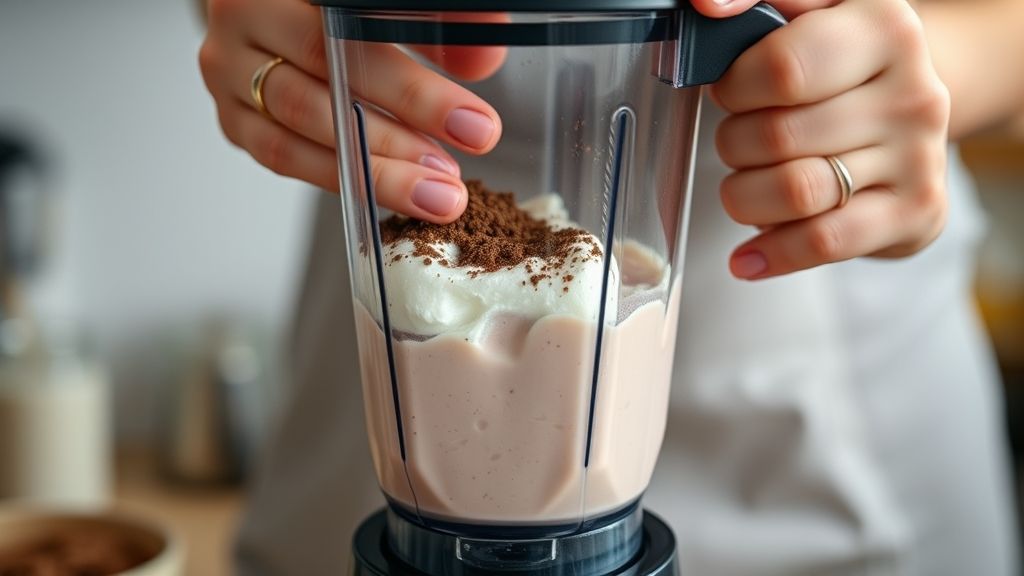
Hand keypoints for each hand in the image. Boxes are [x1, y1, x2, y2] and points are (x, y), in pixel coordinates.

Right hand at [199, 0, 504, 222]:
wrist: (284, 8)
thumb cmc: (341, 7)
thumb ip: (439, 17)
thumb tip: (484, 60)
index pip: (349, 26)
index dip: (413, 83)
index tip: (473, 121)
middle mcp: (245, 15)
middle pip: (323, 75)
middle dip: (398, 132)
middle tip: (454, 171)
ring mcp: (230, 68)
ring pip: (298, 125)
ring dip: (372, 167)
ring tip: (433, 192)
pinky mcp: (233, 116)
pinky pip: (282, 156)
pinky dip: (340, 178)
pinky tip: (392, 194)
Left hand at [691, 0, 950, 279]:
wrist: (911, 107)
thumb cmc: (840, 64)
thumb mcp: (810, 14)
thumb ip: (756, 0)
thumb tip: (706, 4)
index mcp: (884, 29)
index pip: (781, 70)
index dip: (735, 88)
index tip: (732, 90)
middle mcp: (912, 93)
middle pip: (778, 137)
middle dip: (734, 145)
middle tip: (741, 139)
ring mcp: (918, 157)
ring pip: (796, 192)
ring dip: (745, 196)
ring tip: (748, 185)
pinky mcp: (914, 212)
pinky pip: (823, 242)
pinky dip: (772, 253)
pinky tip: (748, 256)